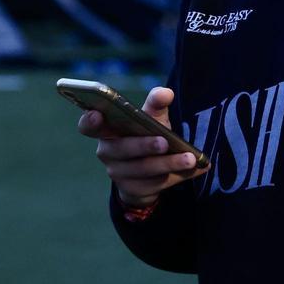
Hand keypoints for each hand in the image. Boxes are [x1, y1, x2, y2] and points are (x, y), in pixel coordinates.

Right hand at [76, 86, 209, 207]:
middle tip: (164, 142)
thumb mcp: (151, 118)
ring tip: (190, 158)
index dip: (89, 121)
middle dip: (144, 145)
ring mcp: (118, 174)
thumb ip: (156, 103)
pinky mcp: (134, 190)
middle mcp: (107, 152)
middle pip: (122, 149)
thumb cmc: (145, 134)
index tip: (97, 115)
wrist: (149, 171)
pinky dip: (179, 175)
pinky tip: (196, 168)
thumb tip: (166, 93)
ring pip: (143, 169)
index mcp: (105, 130)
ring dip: (168, 164)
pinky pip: (157, 183)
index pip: (87, 126)